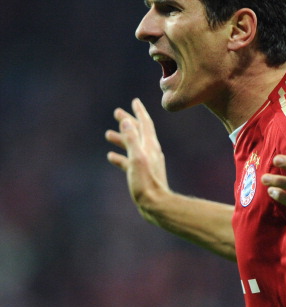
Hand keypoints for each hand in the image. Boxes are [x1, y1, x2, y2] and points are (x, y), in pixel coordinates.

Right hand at [105, 98, 168, 216]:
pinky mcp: (141, 174)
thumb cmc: (146, 183)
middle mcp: (150, 152)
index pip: (145, 124)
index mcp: (150, 146)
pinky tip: (111, 157)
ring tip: (108, 134)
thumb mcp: (137, 158)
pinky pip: (129, 161)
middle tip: (117, 113)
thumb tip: (127, 121)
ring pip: (132, 146)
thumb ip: (132, 140)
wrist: (155, 205)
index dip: (139, 112)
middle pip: (138, 132)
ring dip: (121, 139)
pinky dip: (120, 156)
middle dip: (128, 122)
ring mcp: (147, 163)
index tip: (134, 101)